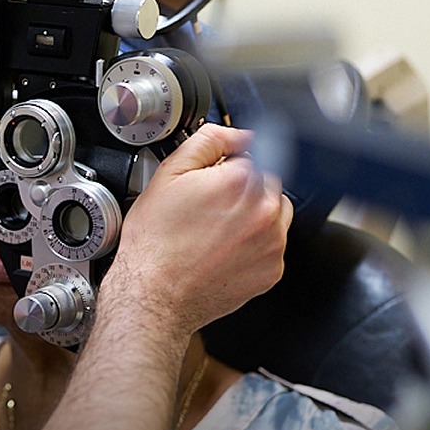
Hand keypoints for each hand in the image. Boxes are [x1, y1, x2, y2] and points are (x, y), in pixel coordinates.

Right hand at [103, 125, 291, 337]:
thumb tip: (239, 135)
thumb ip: (210, 140)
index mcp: (242, 181)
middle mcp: (266, 211)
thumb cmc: (155, 242)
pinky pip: (272, 247)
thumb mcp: (169, 174)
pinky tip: (223, 251)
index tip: (213, 181)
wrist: (154, 294)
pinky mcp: (273, 271)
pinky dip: (253, 246)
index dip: (228, 165)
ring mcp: (273, 244)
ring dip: (254, 215)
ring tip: (217, 231)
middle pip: (268, 182)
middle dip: (243, 189)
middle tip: (209, 208)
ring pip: (275, 213)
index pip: (253, 154)